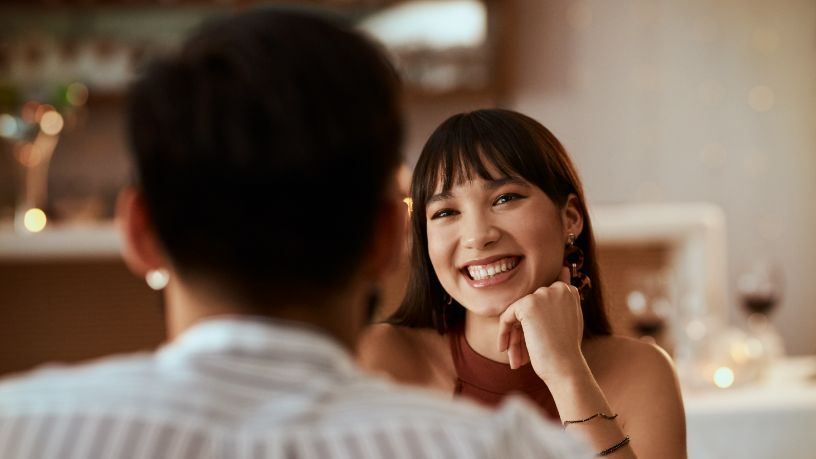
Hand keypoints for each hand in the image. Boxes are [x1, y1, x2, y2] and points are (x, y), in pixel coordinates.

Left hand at [497, 267, 585, 381]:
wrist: (565, 368)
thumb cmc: (566, 350)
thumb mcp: (569, 319)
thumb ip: (561, 298)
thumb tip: (565, 268)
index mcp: (569, 292)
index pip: (542, 299)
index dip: (536, 321)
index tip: (538, 338)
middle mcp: (557, 289)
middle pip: (528, 308)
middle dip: (523, 333)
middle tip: (522, 356)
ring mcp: (543, 295)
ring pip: (517, 315)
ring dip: (515, 338)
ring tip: (516, 360)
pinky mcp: (528, 305)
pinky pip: (507, 317)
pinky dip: (504, 334)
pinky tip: (505, 350)